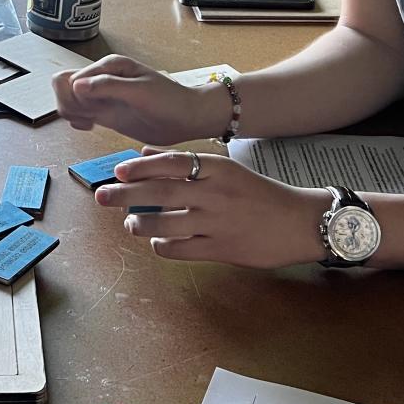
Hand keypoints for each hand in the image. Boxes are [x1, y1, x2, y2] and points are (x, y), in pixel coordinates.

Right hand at [53, 55, 208, 145]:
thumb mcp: (139, 92)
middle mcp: (101, 77)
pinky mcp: (104, 111)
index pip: (69, 78)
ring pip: (68, 100)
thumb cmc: (169, 100)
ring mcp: (102, 95)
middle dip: (69, 104)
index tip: (92, 109)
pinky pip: (77, 112)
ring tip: (91, 122)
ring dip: (72, 113)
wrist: (186, 118)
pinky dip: (77, 120)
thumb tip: (76, 85)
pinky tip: (90, 126)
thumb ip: (107, 87)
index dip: (74, 97)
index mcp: (108, 65)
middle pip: (63, 87)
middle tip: (89, 116)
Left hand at [95, 148, 326, 268]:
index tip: (118, 171)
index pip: (171, 163)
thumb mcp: (226, 169)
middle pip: (161, 192)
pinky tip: (157, 244)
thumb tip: (144, 153)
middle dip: (126, 194)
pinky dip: (163, 247)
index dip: (141, 167)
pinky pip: (182, 249)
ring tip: (130, 224)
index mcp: (218, 168)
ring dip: (141, 224)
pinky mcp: (222, 249)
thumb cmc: (260, 194)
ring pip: (167, 223)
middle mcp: (215, 193)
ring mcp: (218, 222)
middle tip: (102, 197)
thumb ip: (186, 162)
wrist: (301, 222)